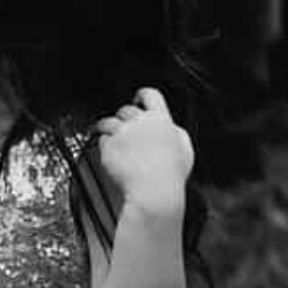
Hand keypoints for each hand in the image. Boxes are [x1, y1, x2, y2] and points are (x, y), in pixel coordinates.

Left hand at [93, 88, 191, 212]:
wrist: (153, 192)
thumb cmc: (170, 176)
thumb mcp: (185, 149)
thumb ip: (177, 134)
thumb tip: (172, 130)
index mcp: (160, 120)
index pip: (150, 95)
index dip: (141, 95)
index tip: (136, 99)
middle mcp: (139, 122)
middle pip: (125, 110)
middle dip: (124, 119)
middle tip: (125, 131)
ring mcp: (122, 133)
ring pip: (108, 123)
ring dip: (109, 129)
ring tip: (112, 140)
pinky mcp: (109, 146)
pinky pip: (102, 141)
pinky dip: (105, 146)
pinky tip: (112, 156)